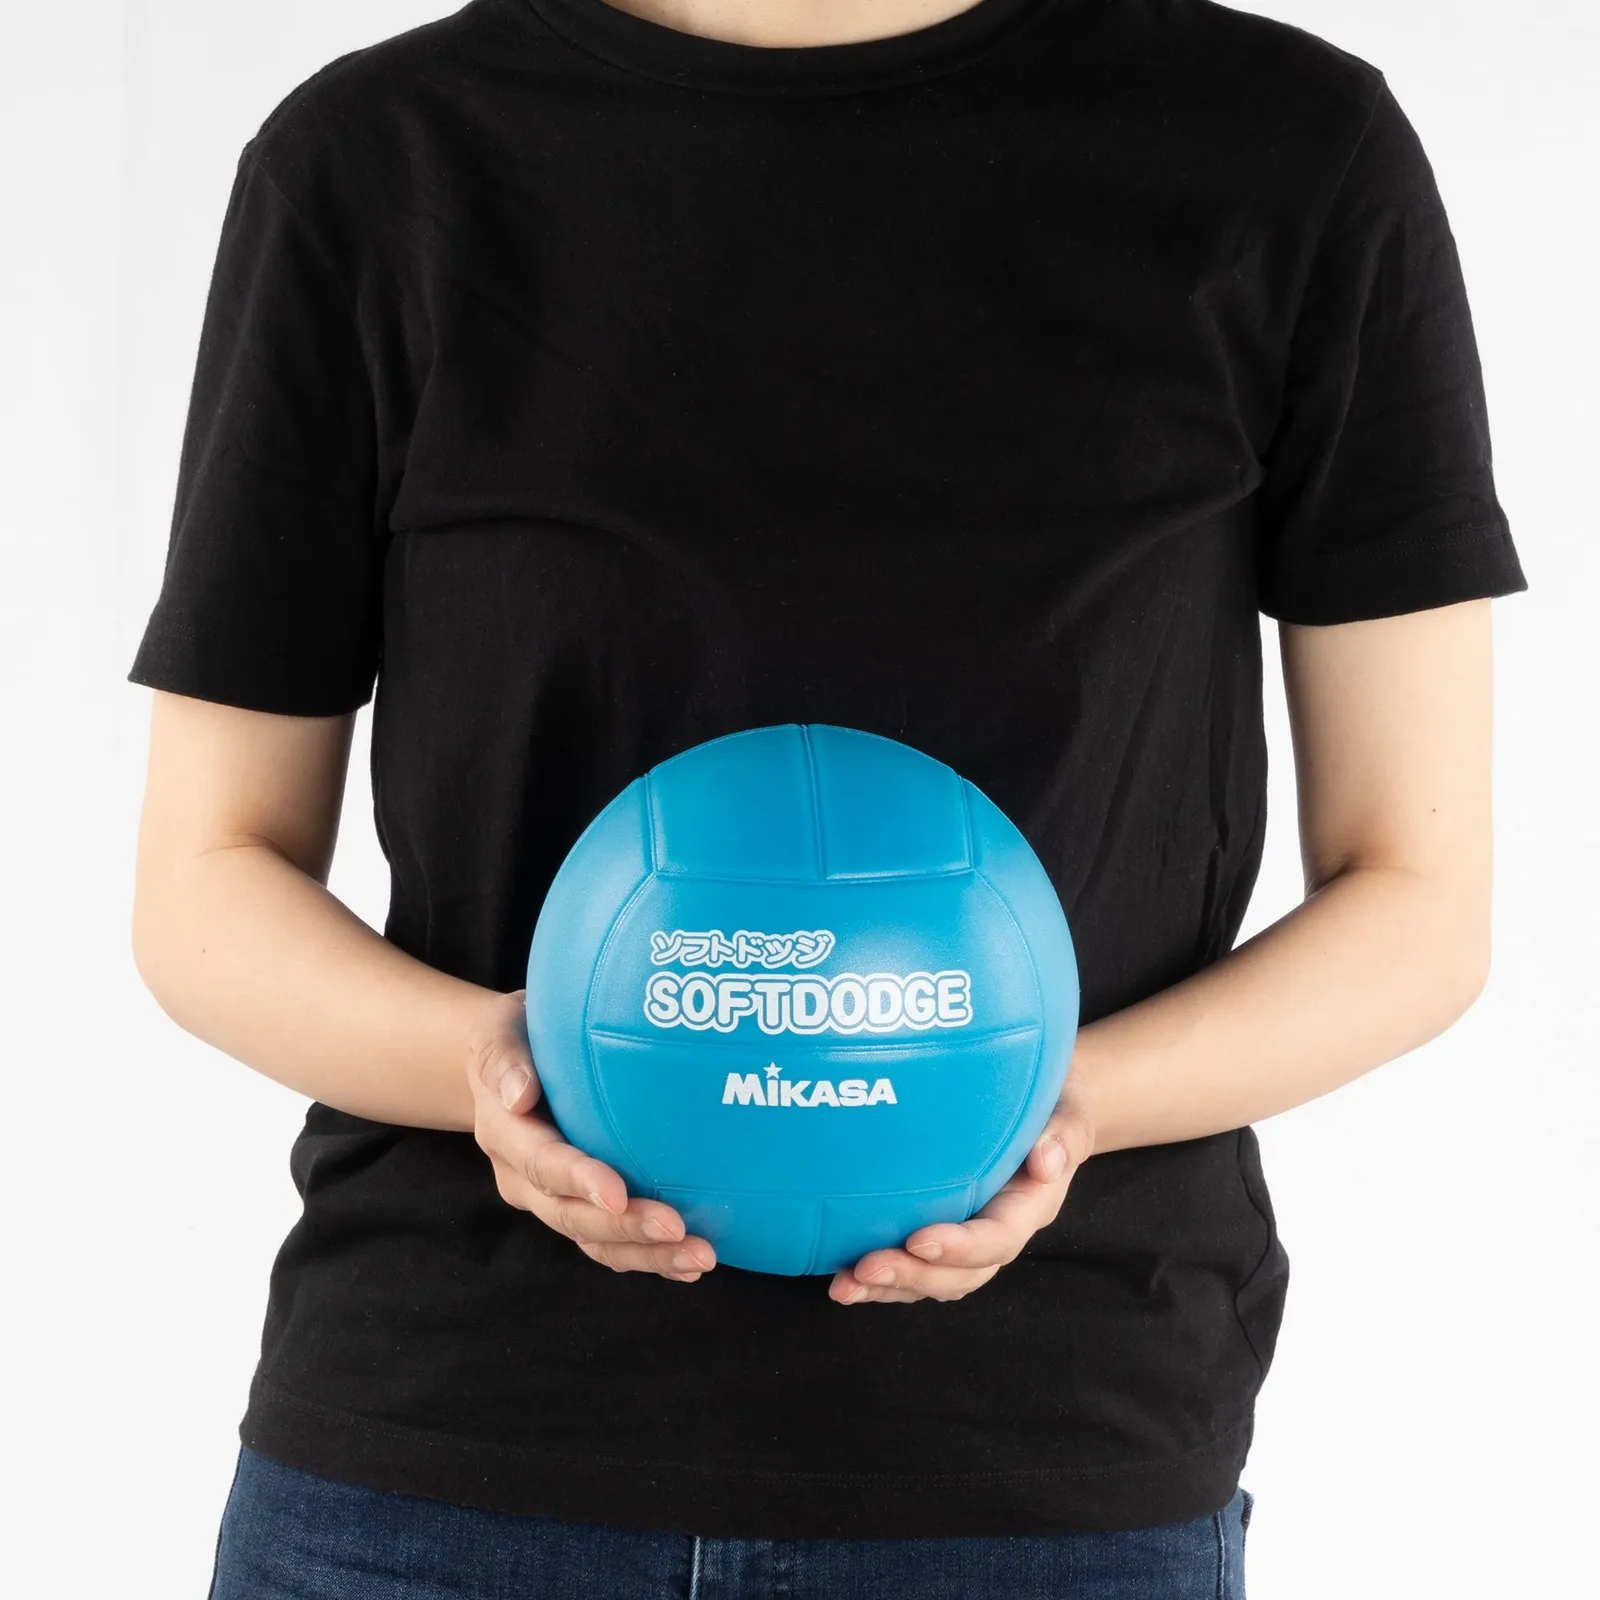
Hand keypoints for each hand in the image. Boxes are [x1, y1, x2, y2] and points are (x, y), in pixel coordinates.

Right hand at [466, 989, 716, 1281]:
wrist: (511, 1067)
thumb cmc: (517, 1035)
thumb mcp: (500, 1031)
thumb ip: (503, 1057)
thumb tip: (518, 1093)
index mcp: (505, 1134)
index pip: (541, 1163)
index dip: (578, 1182)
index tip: (618, 1193)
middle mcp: (524, 1178)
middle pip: (571, 1215)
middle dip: (624, 1228)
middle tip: (677, 1229)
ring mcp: (552, 1200)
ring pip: (595, 1240)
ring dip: (646, 1255)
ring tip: (699, 1257)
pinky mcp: (580, 1209)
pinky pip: (611, 1243)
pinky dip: (650, 1257)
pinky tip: (691, 1263)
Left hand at [827, 1070, 1096, 1305]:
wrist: (1044, 1104)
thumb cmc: (1054, 1102)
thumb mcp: (1069, 1109)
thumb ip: (1063, 1133)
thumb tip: (1046, 1162)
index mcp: (1029, 1206)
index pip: (997, 1238)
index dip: (960, 1246)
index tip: (918, 1237)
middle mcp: (999, 1231)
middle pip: (960, 1274)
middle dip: (913, 1276)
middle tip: (865, 1267)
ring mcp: (969, 1236)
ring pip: (933, 1279)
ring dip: (889, 1287)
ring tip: (844, 1285)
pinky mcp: (943, 1231)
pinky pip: (914, 1267)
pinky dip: (880, 1279)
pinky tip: (842, 1275)